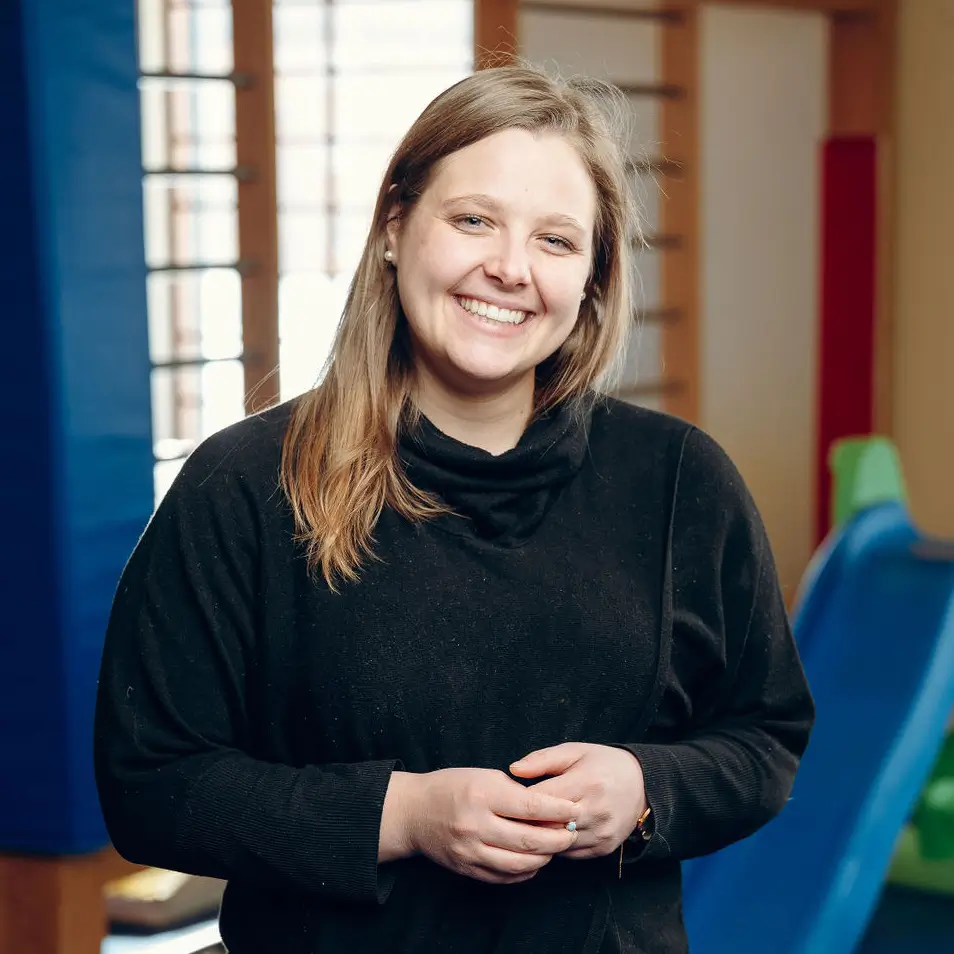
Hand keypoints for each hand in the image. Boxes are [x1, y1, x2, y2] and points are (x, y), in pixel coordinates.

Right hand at [402, 768, 580, 883]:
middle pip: (530, 840)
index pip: (532, 807)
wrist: (415, 812)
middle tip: (572, 833)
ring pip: (520, 864)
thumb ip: (515, 792)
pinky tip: (534, 861)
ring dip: (544, 858)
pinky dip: (524, 872)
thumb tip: (550, 809)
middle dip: (558, 839)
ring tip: (555, 848)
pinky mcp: (467, 869)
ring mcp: (471, 850)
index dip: (559, 810)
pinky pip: (504, 877)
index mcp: (483, 794)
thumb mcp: (484, 776)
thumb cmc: (452, 786)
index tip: (575, 809)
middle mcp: (476, 824)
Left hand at [510, 743, 646, 859]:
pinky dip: (557, 846)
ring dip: (540, 837)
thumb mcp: (574, 751)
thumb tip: (513, 770)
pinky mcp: (604, 848)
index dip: (519, 801)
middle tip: (510, 817)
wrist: (642, 784)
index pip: (541, 799)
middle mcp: (595, 811)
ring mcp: (601, 833)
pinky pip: (570, 853)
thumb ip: (542, 760)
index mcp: (586, 782)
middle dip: (526, 822)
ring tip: (526, 827)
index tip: (507, 800)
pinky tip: (550, 834)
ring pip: (557, 843)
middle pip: (547, 825)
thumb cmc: (602, 763)